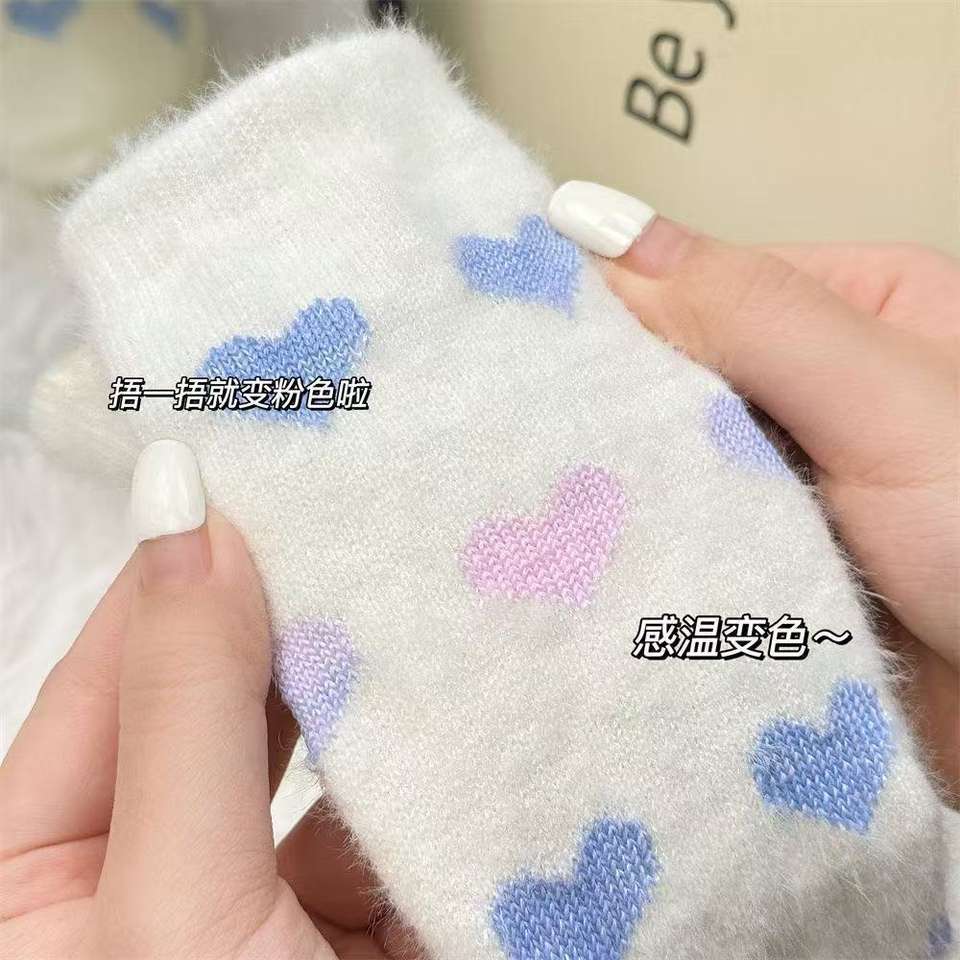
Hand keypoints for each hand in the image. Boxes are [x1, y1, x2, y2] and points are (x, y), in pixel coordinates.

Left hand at [0, 443, 418, 958]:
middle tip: (342, 511)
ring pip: (302, 753)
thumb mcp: (180, 903)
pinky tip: (450, 683)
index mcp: (29, 888)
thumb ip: (186, 704)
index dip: (175, 579)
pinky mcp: (347, 913)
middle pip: (209, 709)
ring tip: (403, 578)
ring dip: (355, 682)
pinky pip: (376, 807)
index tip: (247, 478)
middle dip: (278, 620)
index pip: (103, 687)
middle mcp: (138, 880)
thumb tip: (182, 503)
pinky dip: (415, 755)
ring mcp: (249, 900)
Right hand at [550, 182, 957, 799]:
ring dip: (625, 501)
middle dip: (613, 422)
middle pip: (680, 387)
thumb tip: (589, 219)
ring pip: (676, 474)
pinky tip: (581, 570)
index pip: (698, 293)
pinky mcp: (771, 572)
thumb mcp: (885, 398)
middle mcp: (819, 392)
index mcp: (854, 312)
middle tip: (507, 451)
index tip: (512, 355)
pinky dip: (648, 561)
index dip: (613, 319)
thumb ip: (750, 314)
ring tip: (520, 517)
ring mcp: (792, 487)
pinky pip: (690, 549)